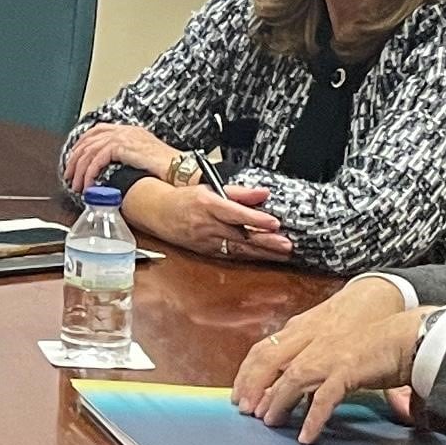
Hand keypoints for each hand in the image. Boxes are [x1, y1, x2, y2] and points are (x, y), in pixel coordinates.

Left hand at [61, 119, 182, 196]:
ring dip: (79, 170)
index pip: (98, 131)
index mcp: (130, 131)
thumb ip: (129, 159)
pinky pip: (96, 160)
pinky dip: (89, 173)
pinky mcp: (122, 147)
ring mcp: (123, 137)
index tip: (74, 159)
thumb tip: (112, 171)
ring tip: (76, 185)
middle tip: (69, 175)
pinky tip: (88, 185)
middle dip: (75, 159)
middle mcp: (125, 130)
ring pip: (89, 151)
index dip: (83, 144)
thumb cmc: (168, 169)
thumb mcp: (145, 160)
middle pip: (89, 140)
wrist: (180, 169)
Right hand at [128, 177, 290, 262]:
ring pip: (238, 249)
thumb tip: (263, 194)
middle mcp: (207, 225)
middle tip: (286, 245)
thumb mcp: (211, 187)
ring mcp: (207, 241)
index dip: (256, 219)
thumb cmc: (186, 199)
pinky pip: (231, 255)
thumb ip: (240, 192)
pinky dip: (249, 257)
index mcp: (209, 205)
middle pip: (240, 236)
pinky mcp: (207, 251)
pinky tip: (264, 257)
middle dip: (265, 242)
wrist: (159, 213)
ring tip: (282, 254)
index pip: (236, 213)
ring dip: (261, 253)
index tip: (275, 223)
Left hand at [230, 276, 426, 444]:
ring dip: (278, 402)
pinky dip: (313, 418)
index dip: (250, 372)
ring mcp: (330, 355)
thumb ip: (322, 371)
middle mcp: (315, 343)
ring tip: (270, 423)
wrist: (408, 335)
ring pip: (293, 380)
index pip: (268, 350)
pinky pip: (324, 398)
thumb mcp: (339, 353)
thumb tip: (311, 396)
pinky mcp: (348, 370)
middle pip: (272, 363)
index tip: (239, 393)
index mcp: (310, 335)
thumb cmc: (376, 344)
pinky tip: (307, 435)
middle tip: (247, 411)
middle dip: (255, 387)